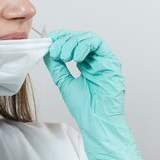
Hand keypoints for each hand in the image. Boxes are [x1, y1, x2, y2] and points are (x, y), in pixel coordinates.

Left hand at [43, 29, 141, 159]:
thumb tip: (47, 50)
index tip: (50, 40)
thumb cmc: (84, 107)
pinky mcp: (111, 62)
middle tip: (55, 50)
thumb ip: (56, 65)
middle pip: (80, 38)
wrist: (96, 121)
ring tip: (64, 56)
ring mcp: (104, 60)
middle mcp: (95, 60)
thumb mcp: (63, 81)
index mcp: (85, 63)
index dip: (61, 38)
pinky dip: (84, 46)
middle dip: (65, 40)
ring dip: (73, 43)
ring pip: (88, 39)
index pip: (73, 42)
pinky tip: (75, 57)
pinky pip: (98, 45)